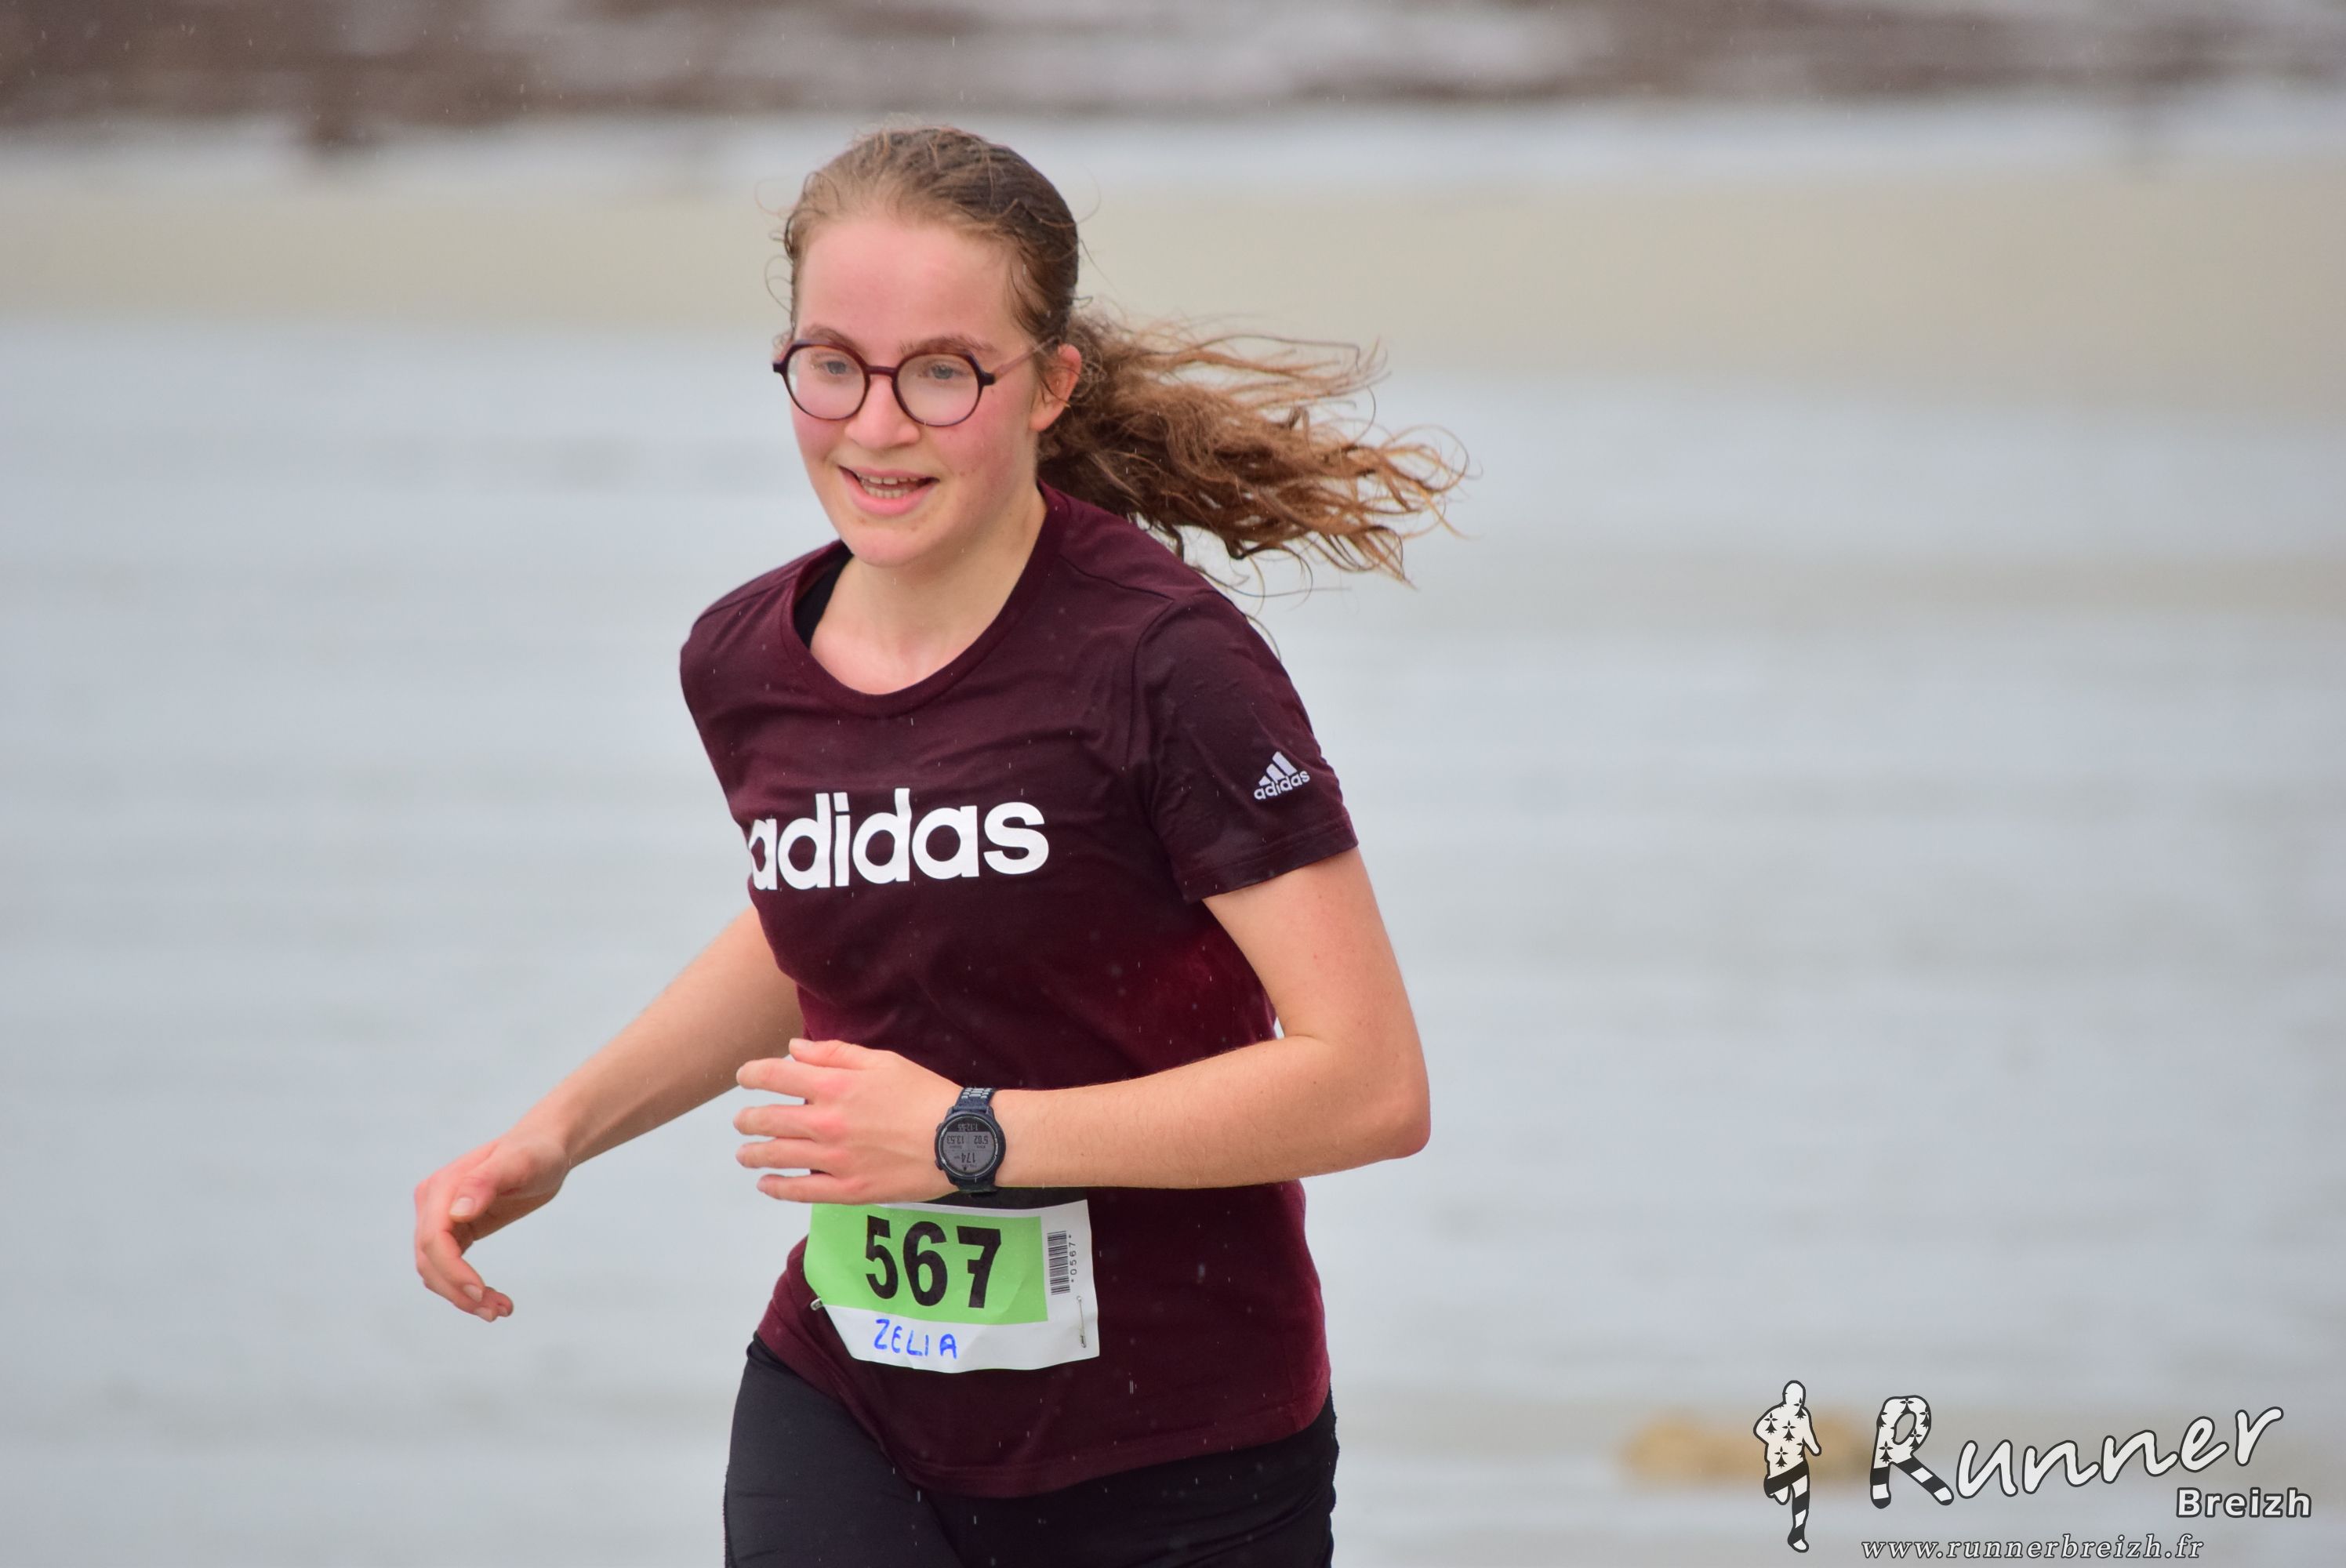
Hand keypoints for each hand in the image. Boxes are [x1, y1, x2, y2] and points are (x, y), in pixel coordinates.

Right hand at [412, 1127, 569, 1321]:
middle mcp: (433, 1204)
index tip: (481, 1292)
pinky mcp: (455, 1232)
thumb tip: (456, 1214)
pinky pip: (450, 1268)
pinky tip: (492, 1299)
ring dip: (461, 1297)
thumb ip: (485, 1183)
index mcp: (441, 1188)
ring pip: (436, 1272)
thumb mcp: (519, 1163)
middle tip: (496, 1313)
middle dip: (458, 1292)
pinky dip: (466, 1288)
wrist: (546, 1149)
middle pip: (430, 1262)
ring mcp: (441, 1219)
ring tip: (499, 1310)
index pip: (433, 1240)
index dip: (452, 1271)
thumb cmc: (535, 1152)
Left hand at [734, 1037, 960, 1204]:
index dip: (752, 1075)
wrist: (957, 1139)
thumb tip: (794, 1049)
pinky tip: (767, 1184)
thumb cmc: (923, 1094)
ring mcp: (834, 1160)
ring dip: (754, 1154)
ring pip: (778, 1156)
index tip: (744, 1077)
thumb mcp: (882, 1061)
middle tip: (742, 1121)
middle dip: (748, 1119)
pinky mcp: (848, 1189)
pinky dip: (777, 1188)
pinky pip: (801, 1191)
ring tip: (744, 1153)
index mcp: (834, 1087)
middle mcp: (826, 1124)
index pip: (775, 1076)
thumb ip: (834, 1054)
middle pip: (769, 1120)